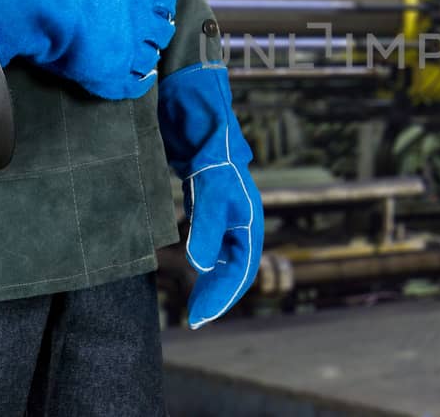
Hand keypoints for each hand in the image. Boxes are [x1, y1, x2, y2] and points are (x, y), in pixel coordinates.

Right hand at [0, 0, 176, 99]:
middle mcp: (139, 21)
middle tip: (142, 36)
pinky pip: (133, 87)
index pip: (165, 0)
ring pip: (150, 59)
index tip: (151, 11)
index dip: (159, 8)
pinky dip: (138, 85)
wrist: (34, 6)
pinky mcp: (110, 76)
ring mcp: (127, 50)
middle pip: (162, 32)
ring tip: (133, 57)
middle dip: (154, 34)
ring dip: (144, 59)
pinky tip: (138, 80)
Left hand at [157, 63, 262, 328]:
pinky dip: (203, 262)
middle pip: (236, 269)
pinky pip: (212, 245)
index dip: (222, 296)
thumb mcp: (209, 192)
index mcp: (249, 222)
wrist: (200, 120)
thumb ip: (205, 229)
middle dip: (217, 295)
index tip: (199, 317)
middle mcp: (242, 223)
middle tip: (194, 318)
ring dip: (211, 281)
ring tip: (193, 302)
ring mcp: (228, 216)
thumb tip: (200, 267)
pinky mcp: (212, 208)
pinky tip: (190, 269)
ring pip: (224, 258)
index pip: (242, 271)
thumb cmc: (211, 155)